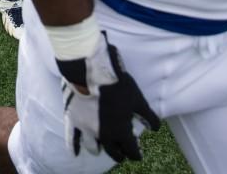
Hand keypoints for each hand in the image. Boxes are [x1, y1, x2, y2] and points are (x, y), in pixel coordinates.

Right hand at [56, 32, 159, 162]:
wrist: (93, 72)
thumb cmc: (118, 86)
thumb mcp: (138, 100)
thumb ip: (148, 117)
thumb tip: (155, 128)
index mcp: (121, 132)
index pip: (131, 151)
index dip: (136, 154)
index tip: (139, 154)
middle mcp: (104, 135)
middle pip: (113, 151)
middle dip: (120, 154)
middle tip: (123, 153)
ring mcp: (86, 129)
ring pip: (93, 147)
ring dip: (100, 150)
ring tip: (103, 149)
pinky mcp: (73, 120)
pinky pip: (72, 139)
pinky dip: (74, 147)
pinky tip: (76, 153)